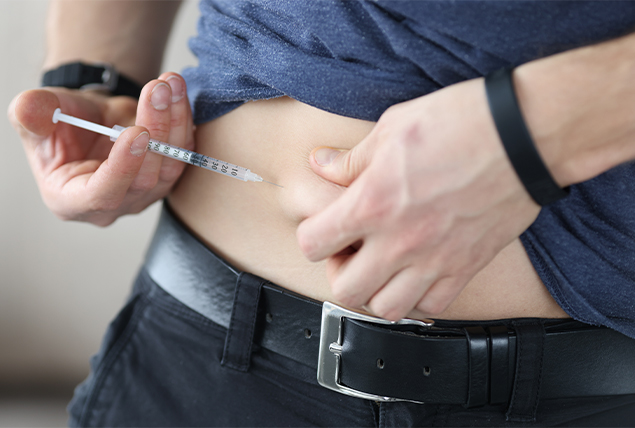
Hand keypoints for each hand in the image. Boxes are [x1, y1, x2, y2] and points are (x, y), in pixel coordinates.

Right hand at [8, 72, 193, 225]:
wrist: (90, 119)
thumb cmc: (61, 124)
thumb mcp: (37, 115)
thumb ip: (30, 115)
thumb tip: (31, 110)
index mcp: (73, 200)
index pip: (103, 195)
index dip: (122, 167)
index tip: (137, 132)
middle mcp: (116, 203)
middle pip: (144, 177)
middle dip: (154, 129)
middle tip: (157, 89)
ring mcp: (146, 193)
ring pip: (171, 164)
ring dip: (174, 120)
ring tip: (169, 82)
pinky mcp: (168, 175)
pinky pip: (184, 151)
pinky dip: (184, 119)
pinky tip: (177, 90)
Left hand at [296, 78, 540, 319]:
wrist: (524, 136)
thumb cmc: (461, 122)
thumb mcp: (393, 128)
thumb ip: (351, 159)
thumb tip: (321, 164)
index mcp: (372, 203)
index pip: (313, 244)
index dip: (312, 237)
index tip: (325, 228)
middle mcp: (399, 241)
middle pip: (345, 291)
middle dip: (339, 273)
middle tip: (351, 252)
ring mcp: (434, 260)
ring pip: (387, 309)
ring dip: (376, 292)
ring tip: (382, 267)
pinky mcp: (466, 267)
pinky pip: (433, 307)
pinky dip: (418, 298)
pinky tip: (416, 274)